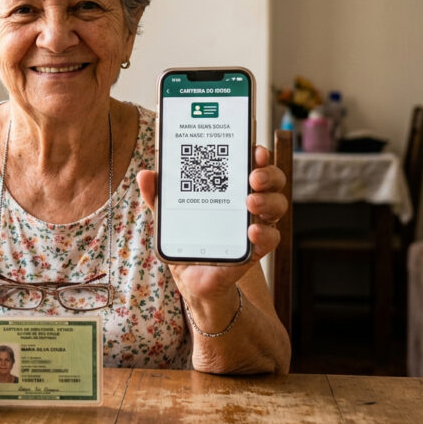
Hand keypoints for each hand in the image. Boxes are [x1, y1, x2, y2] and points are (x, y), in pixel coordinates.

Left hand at [137, 145, 287, 299]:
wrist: (190, 275)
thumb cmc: (186, 234)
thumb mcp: (169, 212)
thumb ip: (157, 194)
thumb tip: (144, 175)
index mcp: (231, 187)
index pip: (251, 164)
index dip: (258, 154)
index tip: (254, 148)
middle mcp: (248, 202)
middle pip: (272, 181)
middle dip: (268, 174)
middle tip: (253, 176)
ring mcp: (254, 224)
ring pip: (277, 206)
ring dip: (268, 200)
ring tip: (250, 201)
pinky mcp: (254, 250)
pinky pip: (270, 239)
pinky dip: (265, 234)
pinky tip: (252, 231)